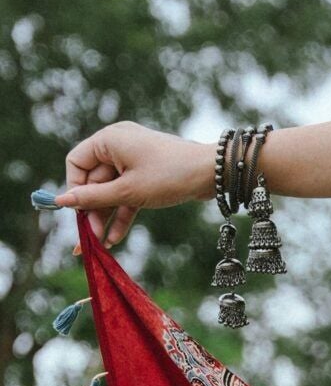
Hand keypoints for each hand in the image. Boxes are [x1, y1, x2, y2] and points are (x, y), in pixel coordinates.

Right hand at [56, 122, 216, 247]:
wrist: (213, 174)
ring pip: (111, 191)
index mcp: (108, 140)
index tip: (77, 212)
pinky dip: (123, 214)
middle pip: (94, 181)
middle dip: (92, 210)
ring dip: (106, 217)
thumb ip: (94, 198)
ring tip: (100, 245)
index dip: (74, 188)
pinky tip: (115, 239)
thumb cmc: (169, 175)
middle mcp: (118, 147)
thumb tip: (62, 201)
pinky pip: (127, 195)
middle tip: (90, 239)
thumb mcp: (128, 191)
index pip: (76, 163)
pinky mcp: (146, 176)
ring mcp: (133, 161)